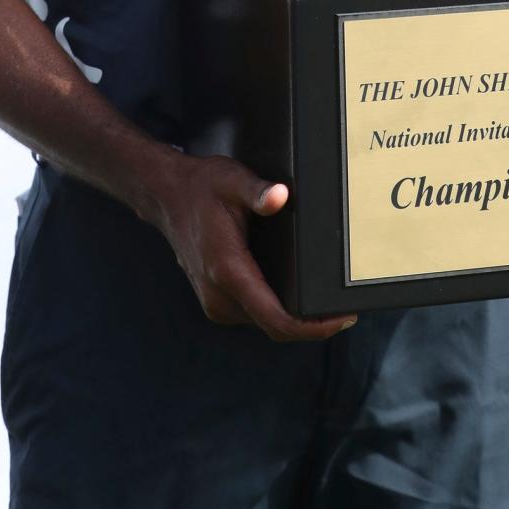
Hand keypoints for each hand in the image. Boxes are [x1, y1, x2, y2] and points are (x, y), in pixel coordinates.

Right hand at [150, 152, 356, 341]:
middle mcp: (219, 295)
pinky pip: (252, 314)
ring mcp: (214, 302)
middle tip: (343, 307)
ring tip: (323, 301)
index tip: (343, 318)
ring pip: (264, 324)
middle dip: (311, 323)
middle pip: (274, 327)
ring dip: (293, 319)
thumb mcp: (232, 180)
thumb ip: (258, 191)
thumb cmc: (201, 188)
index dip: (314, 327)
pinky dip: (275, 311)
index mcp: (228, 271)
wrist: (166, 196)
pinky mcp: (215, 300)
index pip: (276, 320)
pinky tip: (293, 294)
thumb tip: (281, 196)